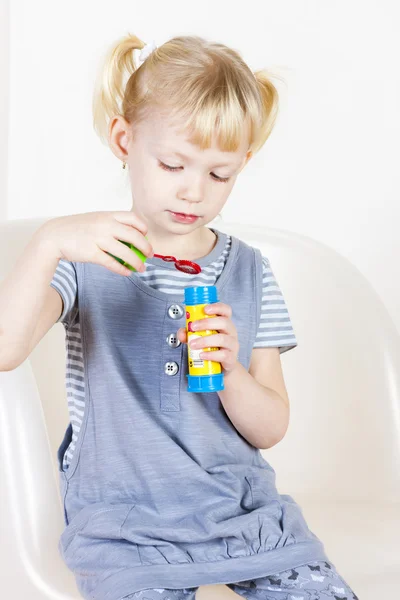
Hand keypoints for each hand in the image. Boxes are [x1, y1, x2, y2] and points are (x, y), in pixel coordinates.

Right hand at [36, 210, 153, 275]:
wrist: (54, 235)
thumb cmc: (76, 229)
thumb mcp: (95, 220)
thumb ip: (111, 224)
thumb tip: (131, 235)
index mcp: (107, 215)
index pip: (133, 218)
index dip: (143, 228)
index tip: (146, 236)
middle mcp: (105, 225)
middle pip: (134, 236)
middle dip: (146, 247)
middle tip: (150, 254)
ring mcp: (98, 239)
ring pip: (125, 252)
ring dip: (137, 262)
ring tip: (142, 268)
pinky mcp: (92, 253)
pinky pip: (112, 263)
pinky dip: (122, 269)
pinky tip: (127, 272)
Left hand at [177, 302, 239, 372]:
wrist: (221, 366)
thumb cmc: (212, 348)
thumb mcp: (200, 337)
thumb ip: (189, 333)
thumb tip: (182, 333)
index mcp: (224, 323)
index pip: (225, 310)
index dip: (217, 307)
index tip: (205, 309)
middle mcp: (230, 332)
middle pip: (224, 322)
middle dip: (207, 323)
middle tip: (193, 327)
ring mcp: (232, 345)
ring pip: (222, 339)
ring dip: (205, 340)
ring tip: (193, 344)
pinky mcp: (231, 357)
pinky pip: (223, 355)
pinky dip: (210, 354)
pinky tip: (202, 355)